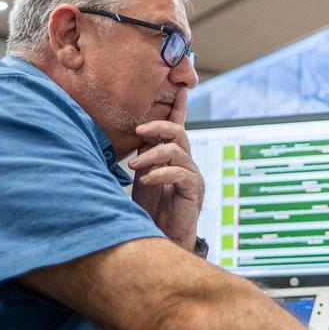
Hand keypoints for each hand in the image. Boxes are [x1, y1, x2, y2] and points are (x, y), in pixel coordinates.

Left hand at [129, 90, 204, 249]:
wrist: (161, 238)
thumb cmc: (151, 210)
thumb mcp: (143, 177)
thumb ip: (145, 156)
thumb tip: (139, 135)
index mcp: (174, 158)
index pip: (178, 128)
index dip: (179, 110)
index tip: (180, 91)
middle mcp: (186, 163)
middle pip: (179, 133)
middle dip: (158, 127)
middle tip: (138, 131)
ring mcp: (192, 176)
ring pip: (177, 151)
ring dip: (152, 155)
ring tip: (135, 166)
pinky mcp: (193, 190)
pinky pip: (180, 173)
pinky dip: (160, 173)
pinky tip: (145, 180)